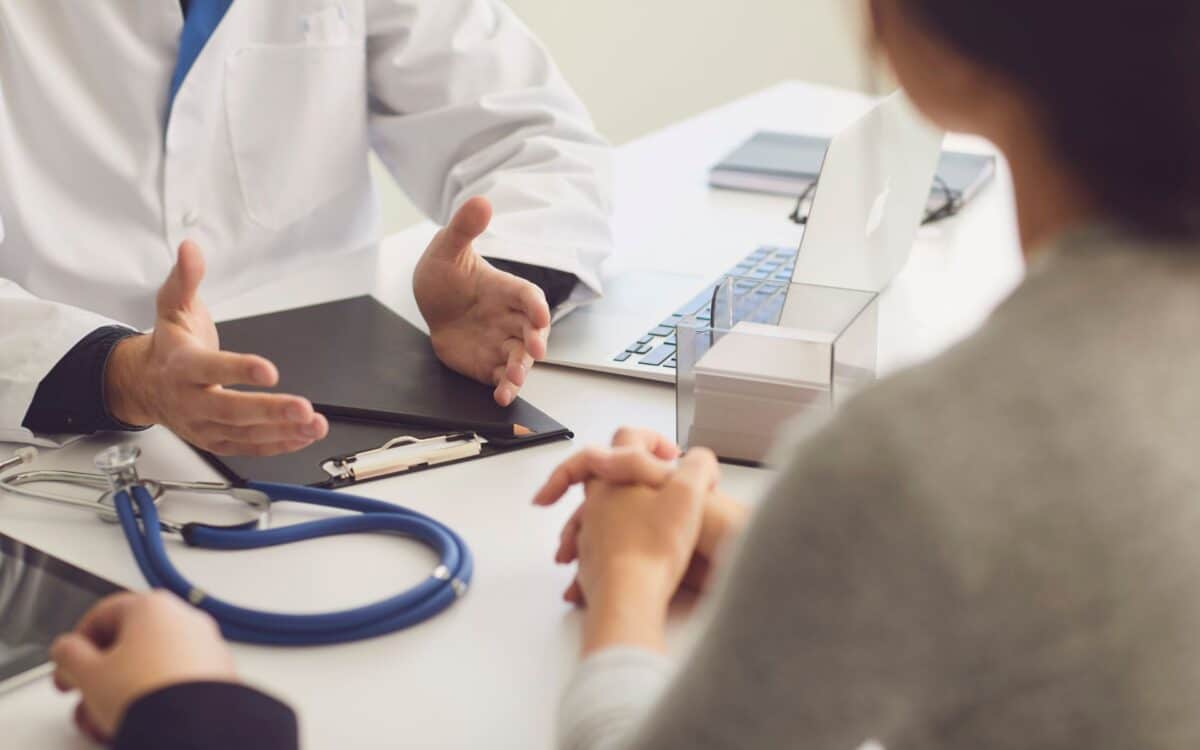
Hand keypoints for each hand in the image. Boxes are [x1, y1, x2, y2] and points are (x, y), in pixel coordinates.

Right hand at [50, 591, 236, 743]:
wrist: (191, 729)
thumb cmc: (146, 695)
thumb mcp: (89, 675)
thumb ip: (69, 656)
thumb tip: (68, 649)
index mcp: (153, 606)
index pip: (103, 614)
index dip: (77, 644)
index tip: (67, 666)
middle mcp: (185, 619)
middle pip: (129, 642)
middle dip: (100, 673)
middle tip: (85, 694)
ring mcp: (206, 645)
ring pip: (152, 665)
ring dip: (122, 690)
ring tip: (103, 719)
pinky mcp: (218, 673)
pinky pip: (176, 679)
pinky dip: (154, 695)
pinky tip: (137, 721)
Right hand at [104, 241, 327, 455]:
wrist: (144, 384)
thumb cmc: (169, 345)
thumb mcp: (173, 306)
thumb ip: (186, 279)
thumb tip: (191, 249)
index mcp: (182, 365)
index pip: (210, 369)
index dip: (239, 371)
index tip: (269, 370)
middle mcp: (190, 400)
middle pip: (230, 410)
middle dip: (269, 411)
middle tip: (303, 407)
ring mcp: (202, 425)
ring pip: (243, 433)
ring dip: (282, 431)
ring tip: (315, 424)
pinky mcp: (215, 440)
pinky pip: (248, 447)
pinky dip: (278, 444)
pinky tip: (303, 436)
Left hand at [414, 197, 551, 406]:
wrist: (432, 303)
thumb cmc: (446, 273)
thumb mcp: (448, 247)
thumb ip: (465, 227)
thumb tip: (481, 201)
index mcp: (506, 290)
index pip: (529, 296)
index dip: (536, 305)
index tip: (539, 314)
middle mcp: (510, 318)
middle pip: (531, 332)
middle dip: (535, 343)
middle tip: (535, 351)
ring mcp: (501, 342)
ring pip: (520, 359)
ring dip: (520, 371)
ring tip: (514, 381)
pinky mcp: (489, 364)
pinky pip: (501, 378)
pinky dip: (505, 388)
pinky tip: (501, 396)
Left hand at [535, 428, 748, 603]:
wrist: (628, 595)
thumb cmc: (654, 545)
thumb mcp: (691, 494)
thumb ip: (698, 466)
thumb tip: (700, 459)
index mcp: (617, 477)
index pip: (625, 437)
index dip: (650, 438)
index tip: (666, 453)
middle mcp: (597, 501)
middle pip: (601, 473)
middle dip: (623, 473)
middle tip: (646, 482)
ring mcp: (590, 532)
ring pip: (594, 511)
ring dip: (615, 512)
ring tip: (641, 526)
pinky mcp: (591, 562)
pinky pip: (596, 546)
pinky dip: (611, 547)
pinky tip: (632, 560)